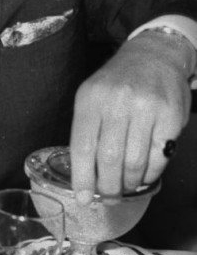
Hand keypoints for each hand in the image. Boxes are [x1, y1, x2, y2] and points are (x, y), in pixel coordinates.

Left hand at [70, 29, 191, 202]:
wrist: (154, 56)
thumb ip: (86, 130)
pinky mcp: (172, 118)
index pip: (83, 147)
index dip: (82, 178)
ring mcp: (147, 110)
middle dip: (107, 187)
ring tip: (124, 187)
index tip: (83, 198)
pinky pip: (159, 157)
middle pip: (109, 159)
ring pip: (135, 162)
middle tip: (108, 197)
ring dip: (128, 183)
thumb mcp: (91, 96)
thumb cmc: (117, 82)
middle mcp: (117, 103)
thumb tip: (84, 174)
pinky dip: (149, 174)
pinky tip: (143, 176)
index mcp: (90, 100)